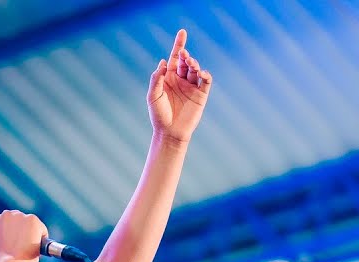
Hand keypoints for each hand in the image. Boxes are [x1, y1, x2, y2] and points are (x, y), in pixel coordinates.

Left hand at [0, 209, 42, 261]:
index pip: (37, 225)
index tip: (31, 239)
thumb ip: (37, 238)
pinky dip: (1, 225)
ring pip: (12, 218)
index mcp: (34, 220)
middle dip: (23, 227)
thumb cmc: (26, 259)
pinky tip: (3, 234)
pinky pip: (0, 220)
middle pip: (24, 219)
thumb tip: (31, 237)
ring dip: (12, 224)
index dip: (36, 234)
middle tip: (20, 239)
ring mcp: (7, 216)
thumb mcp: (40, 247)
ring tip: (11, 237)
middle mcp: (21, 214)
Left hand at [148, 29, 212, 144]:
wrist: (170, 133)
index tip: (182, 32)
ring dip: (194, 64)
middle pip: (186, 62)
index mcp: (169, 77)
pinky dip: (205, 75)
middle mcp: (181, 80)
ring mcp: (191, 87)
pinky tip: (201, 73)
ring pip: (195, 70)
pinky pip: (205, 81)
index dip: (179, 44)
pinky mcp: (201, 96)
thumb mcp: (153, 95)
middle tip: (184, 55)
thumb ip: (157, 78)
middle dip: (186, 55)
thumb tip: (164, 62)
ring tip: (191, 64)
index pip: (175, 57)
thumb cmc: (159, 115)